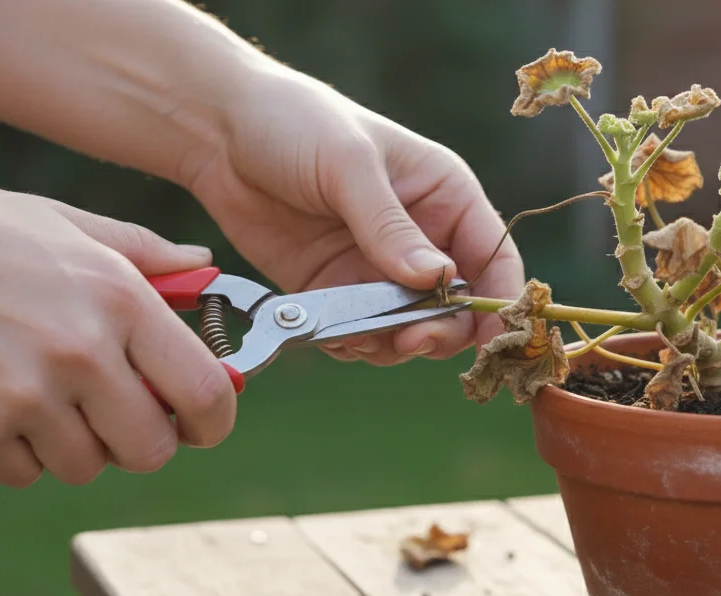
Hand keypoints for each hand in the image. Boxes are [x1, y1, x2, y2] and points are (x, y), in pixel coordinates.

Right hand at [0, 174, 237, 486]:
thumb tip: (205, 266)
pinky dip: (13, 453)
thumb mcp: (69, 226)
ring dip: (69, 445)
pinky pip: (23, 475)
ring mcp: (26, 396)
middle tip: (107, 415)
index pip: (205, 393)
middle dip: (137, 441)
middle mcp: (83, 352)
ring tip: (34, 394)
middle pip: (151, 449)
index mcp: (121, 299)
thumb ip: (145, 254)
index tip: (198, 426)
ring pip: (86, 467)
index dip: (212, 422)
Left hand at [184, 67, 524, 364]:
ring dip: (394, 346)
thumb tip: (436, 280)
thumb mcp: (348, 164)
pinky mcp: (336, 293)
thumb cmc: (295, 123)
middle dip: (441, 332)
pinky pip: (362, 336)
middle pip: (458, 308)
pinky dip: (356, 347)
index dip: (501, 301)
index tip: (494, 337)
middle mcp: (421, 238)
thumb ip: (389, 225)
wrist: (219, 133)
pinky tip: (335, 337)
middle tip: (409, 339)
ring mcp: (377, 270)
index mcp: (444, 195)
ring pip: (411, 331)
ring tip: (361, 338)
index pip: (495, 257)